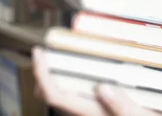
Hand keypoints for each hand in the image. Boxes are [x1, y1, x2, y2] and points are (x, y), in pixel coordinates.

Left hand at [32, 46, 160, 115]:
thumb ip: (123, 106)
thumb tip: (102, 87)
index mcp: (92, 114)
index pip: (54, 94)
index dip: (41, 73)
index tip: (38, 52)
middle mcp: (89, 114)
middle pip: (56, 95)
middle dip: (47, 74)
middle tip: (49, 51)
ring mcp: (95, 112)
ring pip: (68, 95)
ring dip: (62, 76)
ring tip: (68, 54)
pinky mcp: (103, 110)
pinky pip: (83, 95)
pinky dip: (78, 80)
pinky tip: (93, 68)